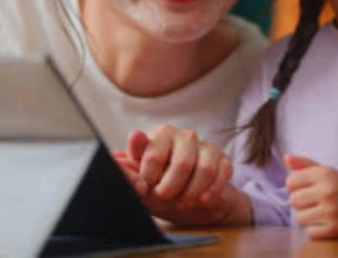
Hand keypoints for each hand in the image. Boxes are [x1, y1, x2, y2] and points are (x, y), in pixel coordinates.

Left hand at [111, 126, 250, 225]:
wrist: (191, 199)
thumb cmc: (160, 184)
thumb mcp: (141, 180)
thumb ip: (128, 170)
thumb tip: (114, 159)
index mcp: (160, 135)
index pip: (154, 152)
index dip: (149, 175)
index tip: (144, 188)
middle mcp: (184, 136)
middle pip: (182, 162)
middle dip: (172, 186)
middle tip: (164, 197)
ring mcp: (206, 147)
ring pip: (204, 168)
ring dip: (193, 191)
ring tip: (183, 203)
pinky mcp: (223, 159)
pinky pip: (222, 174)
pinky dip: (212, 191)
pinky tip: (203, 201)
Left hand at [284, 154, 337, 239]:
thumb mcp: (327, 172)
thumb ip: (305, 164)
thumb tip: (286, 157)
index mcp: (324, 174)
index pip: (290, 182)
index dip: (296, 187)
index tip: (307, 189)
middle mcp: (327, 191)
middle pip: (293, 200)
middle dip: (301, 203)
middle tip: (314, 202)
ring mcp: (331, 211)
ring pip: (299, 218)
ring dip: (307, 217)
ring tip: (321, 212)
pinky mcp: (334, 229)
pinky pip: (309, 232)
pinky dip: (315, 230)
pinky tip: (327, 222)